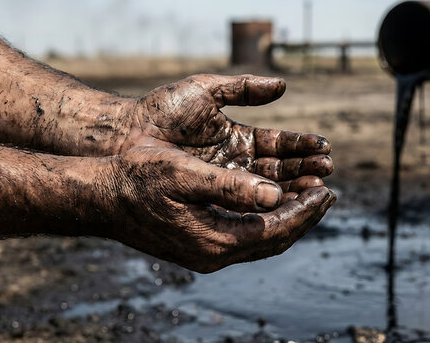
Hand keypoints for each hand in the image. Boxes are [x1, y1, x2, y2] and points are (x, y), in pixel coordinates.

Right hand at [99, 146, 335, 272]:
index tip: (327, 189)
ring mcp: (206, 254)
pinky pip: (246, 237)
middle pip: (275, 239)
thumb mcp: (183, 174)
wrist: (101, 198)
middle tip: (328, 193)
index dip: (305, 209)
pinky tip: (273, 203)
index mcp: (215, 240)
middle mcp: (214, 255)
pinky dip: (267, 220)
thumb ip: (229, 187)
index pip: (276, 229)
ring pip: (262, 240)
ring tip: (309, 196)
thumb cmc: (137, 179)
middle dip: (304, 216)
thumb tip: (275, 196)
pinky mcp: (200, 246)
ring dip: (288, 218)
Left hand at [121, 74, 332, 193]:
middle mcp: (237, 164)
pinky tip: (286, 209)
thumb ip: (243, 88)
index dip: (304, 148)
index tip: (326, 149)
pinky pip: (245, 210)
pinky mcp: (211, 203)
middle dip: (306, 173)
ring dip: (294, 193)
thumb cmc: (162, 111)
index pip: (281, 145)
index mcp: (240, 138)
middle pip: (281, 171)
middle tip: (327, 175)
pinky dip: (268, 210)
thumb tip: (284, 84)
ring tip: (317, 192)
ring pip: (268, 192)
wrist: (124, 137)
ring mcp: (226, 184)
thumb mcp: (203, 92)